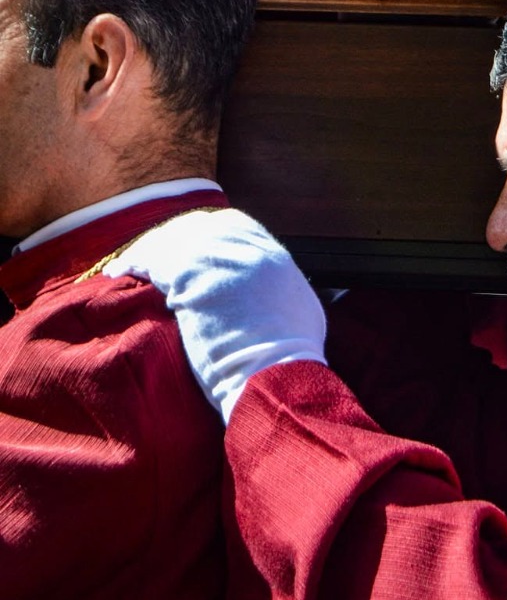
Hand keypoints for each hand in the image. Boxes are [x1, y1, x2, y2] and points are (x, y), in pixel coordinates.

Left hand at [104, 207, 326, 422]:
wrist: (275, 374)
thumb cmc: (286, 362)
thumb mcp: (296, 314)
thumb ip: (277, 292)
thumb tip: (265, 295)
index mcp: (273, 257)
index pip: (232, 225)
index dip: (205, 234)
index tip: (186, 249)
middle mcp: (247, 249)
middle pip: (200, 227)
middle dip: (173, 238)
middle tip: (151, 255)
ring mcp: (221, 259)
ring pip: (174, 239)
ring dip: (149, 249)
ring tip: (128, 264)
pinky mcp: (193, 276)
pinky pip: (154, 259)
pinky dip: (134, 262)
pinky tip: (118, 272)